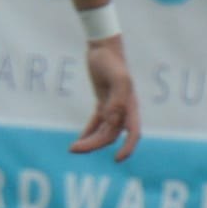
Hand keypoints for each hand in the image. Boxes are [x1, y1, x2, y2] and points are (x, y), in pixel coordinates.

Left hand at [71, 39, 140, 161]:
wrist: (103, 48)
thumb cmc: (111, 61)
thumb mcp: (117, 78)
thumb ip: (118, 100)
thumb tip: (113, 122)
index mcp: (130, 106)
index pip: (133, 133)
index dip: (128, 148)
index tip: (117, 160)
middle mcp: (124, 109)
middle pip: (111, 135)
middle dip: (94, 145)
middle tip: (74, 149)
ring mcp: (114, 107)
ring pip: (103, 132)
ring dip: (90, 141)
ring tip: (73, 148)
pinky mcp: (103, 103)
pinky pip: (97, 123)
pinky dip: (89, 133)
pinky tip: (78, 140)